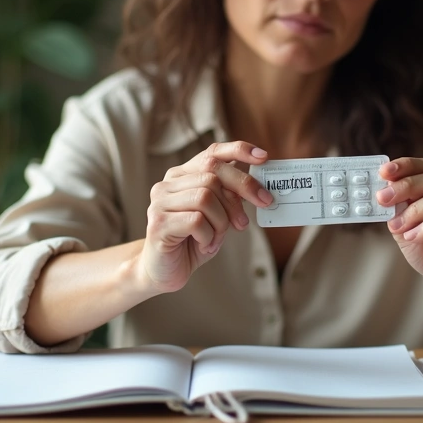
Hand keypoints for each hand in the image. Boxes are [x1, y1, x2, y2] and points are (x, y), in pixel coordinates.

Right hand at [140, 141, 273, 293]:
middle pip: (212, 173)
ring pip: (205, 196)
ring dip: (222, 221)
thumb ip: (229, 197)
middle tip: (261, 206)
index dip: (238, 150)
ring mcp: (160, 202)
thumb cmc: (192, 242)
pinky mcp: (159, 223)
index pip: (211, 153)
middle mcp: (168, 184)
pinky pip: (196, 220)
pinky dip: (209, 236)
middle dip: (243, 189)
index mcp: (182, 176)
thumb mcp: (217, 216)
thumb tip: (256, 186)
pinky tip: (204, 245)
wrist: (163, 272)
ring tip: (217, 237)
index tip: (263, 157)